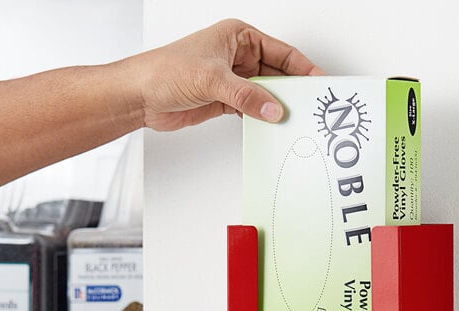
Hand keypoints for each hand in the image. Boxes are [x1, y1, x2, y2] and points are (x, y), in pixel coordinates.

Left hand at [125, 19, 322, 130]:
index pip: (280, 52)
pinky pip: (251, 108)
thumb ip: (246, 96)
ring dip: (276, 106)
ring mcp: (232, 79)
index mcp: (237, 37)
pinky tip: (270, 125)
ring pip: (264, 93)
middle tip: (308, 106)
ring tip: (293, 119)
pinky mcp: (225, 100)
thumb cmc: (165, 71)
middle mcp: (237, 56)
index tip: (317, 82)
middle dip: (291, 90)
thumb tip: (273, 109)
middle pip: (275, 73)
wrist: (140, 96)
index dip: (301, 67)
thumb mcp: (212, 79)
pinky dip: (261, 117)